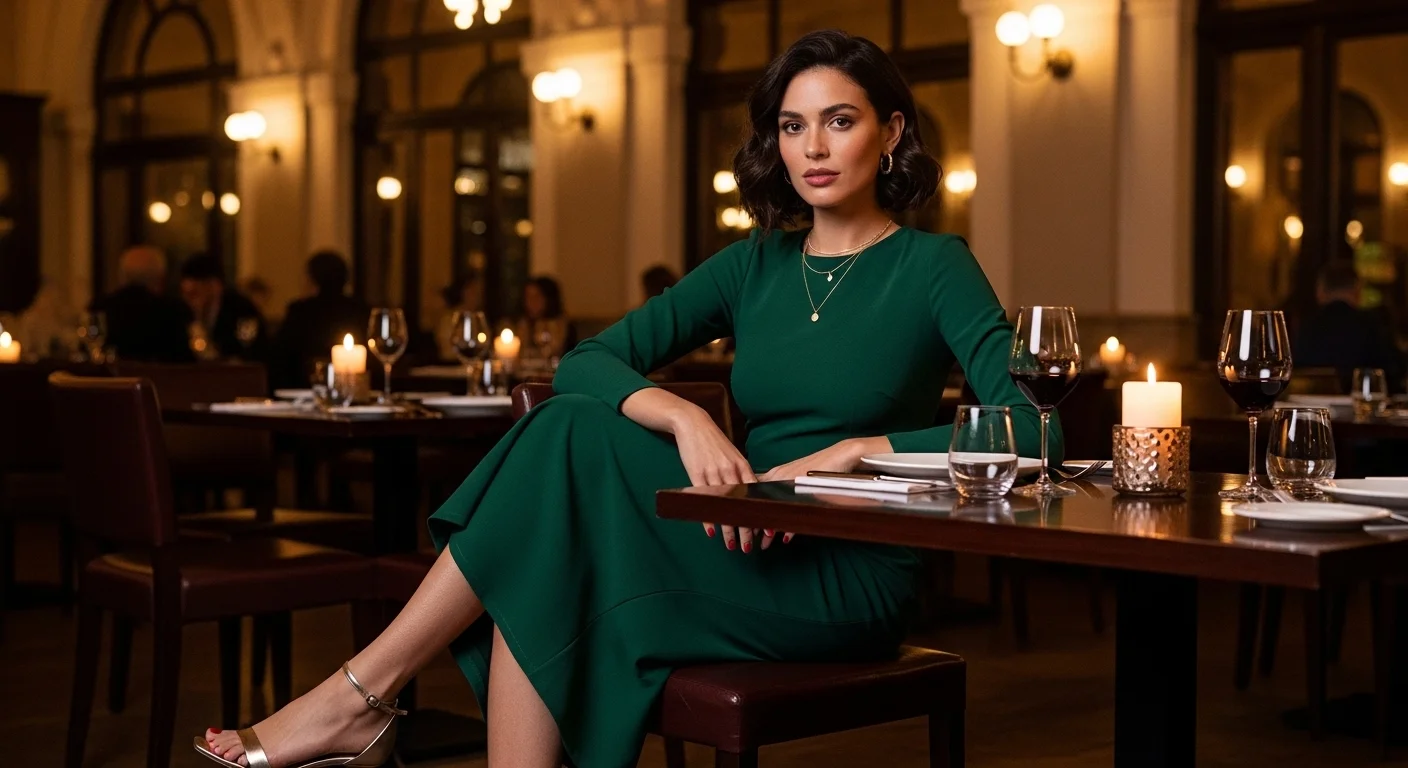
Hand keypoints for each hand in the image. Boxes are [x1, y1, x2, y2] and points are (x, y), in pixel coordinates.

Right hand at [672, 408, 758, 552]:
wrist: (693, 423)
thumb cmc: (713, 441)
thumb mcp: (732, 454)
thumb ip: (741, 472)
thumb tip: (751, 490)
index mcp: (741, 466)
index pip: (755, 495)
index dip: (762, 513)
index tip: (768, 530)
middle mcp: (730, 471)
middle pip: (742, 505)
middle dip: (747, 528)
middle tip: (750, 546)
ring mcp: (713, 473)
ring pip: (724, 507)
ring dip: (728, 529)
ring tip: (732, 545)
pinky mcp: (697, 474)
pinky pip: (705, 500)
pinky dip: (708, 517)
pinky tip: (712, 531)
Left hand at [755, 436, 891, 548]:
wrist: (842, 455)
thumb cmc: (820, 467)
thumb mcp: (797, 477)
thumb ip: (784, 488)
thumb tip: (773, 506)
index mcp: (776, 475)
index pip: (754, 493)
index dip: (748, 509)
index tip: (744, 523)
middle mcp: (780, 477)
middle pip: (760, 503)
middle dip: (755, 523)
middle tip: (751, 539)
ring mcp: (791, 482)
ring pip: (774, 509)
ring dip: (769, 529)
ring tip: (764, 544)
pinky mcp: (805, 487)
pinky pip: (793, 511)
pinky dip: (789, 526)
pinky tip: (786, 538)